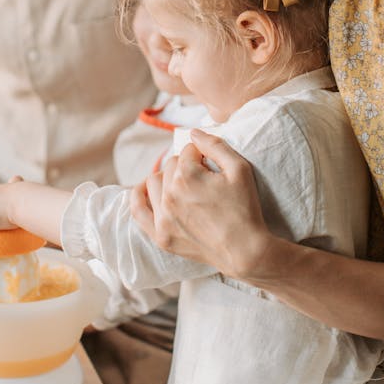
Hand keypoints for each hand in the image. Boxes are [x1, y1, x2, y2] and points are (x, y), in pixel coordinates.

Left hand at [129, 129, 273, 278]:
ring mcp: (163, 217)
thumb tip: (193, 132)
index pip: (187, 151)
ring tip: (182, 184)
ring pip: (154, 182)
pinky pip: (138, 211)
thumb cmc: (245, 209)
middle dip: (186, 165)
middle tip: (204, 177)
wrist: (245, 251)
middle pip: (171, 165)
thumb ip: (215, 145)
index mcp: (187, 176)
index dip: (203, 154)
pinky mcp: (160, 236)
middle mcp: (169, 195)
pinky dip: (138, 196)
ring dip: (167, 178)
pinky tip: (144, 189)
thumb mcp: (239, 169)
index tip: (213, 165)